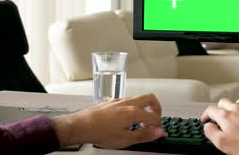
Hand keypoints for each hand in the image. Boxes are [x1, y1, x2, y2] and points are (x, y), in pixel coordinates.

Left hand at [51, 94, 167, 148]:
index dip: (159, 126)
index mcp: (134, 112)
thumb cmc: (99, 132)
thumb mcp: (125, 139)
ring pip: (139, 98)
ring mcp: (119, 101)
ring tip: (141, 122)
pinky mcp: (112, 102)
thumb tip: (159, 133)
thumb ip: (145, 135)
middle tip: (156, 119)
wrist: (80, 126)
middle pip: (150, 98)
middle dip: (157, 108)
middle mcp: (128, 103)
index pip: (154, 117)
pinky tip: (127, 119)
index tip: (159, 133)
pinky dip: (133, 108)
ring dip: (145, 108)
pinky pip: (128, 101)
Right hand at [201, 98, 238, 154]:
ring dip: (232, 107)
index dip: (205, 114)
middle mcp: (237, 109)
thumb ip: (211, 132)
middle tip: (217, 116)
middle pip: (223, 102)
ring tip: (232, 116)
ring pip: (237, 102)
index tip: (205, 119)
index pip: (210, 109)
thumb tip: (207, 126)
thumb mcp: (222, 143)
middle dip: (218, 108)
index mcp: (226, 115)